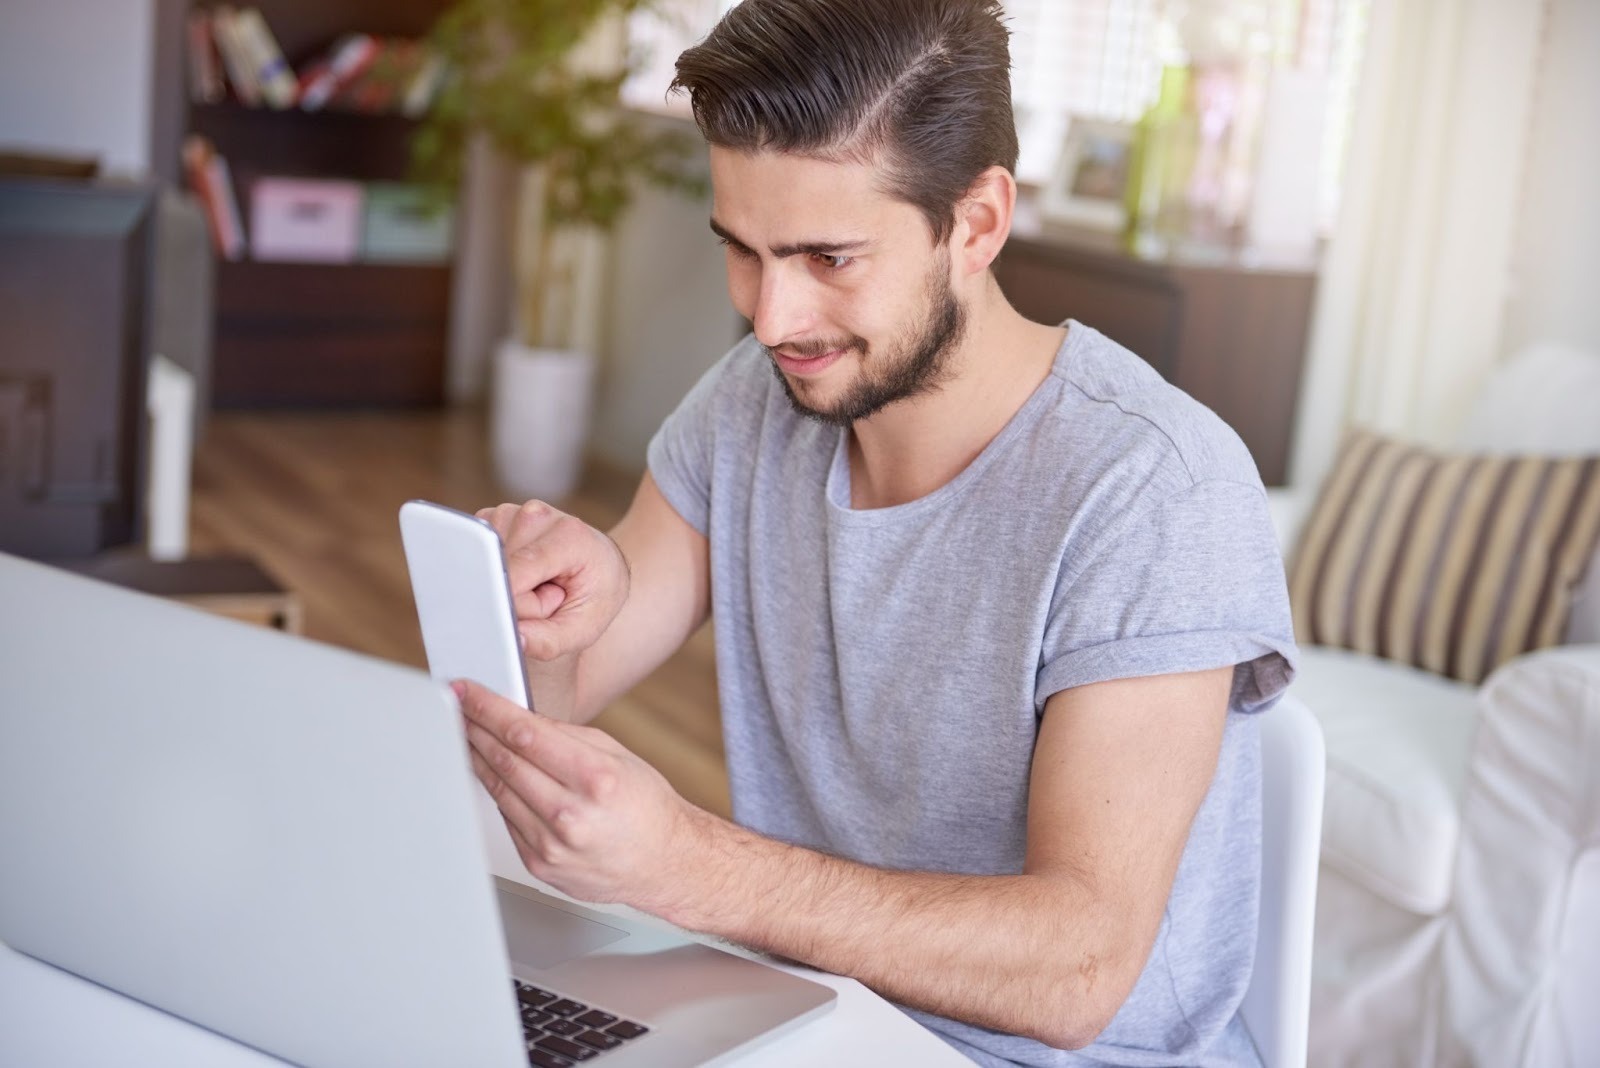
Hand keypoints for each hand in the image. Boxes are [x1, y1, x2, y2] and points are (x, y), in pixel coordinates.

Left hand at [453, 678, 704, 910]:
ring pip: (499, 790)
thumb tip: (520, 718)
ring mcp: (552, 844)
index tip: (467, 693)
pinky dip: (499, 795)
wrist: (663, 863)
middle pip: (505, 761)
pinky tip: (495, 777)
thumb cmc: (646, 807)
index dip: (488, 709)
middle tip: (457, 710)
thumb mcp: (616, 756)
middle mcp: (570, 813)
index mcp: (595, 778)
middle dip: (475, 729)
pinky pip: (507, 820)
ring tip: (467, 738)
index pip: (525, 734)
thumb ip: (566, 736)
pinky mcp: (540, 864)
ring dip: (478, 760)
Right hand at [476, 500, 629, 660]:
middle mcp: (535, 515)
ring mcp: (511, 513)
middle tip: (549, 595)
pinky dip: (497, 572)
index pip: (516, 577)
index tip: (550, 607)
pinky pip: (477, 558)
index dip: (524, 606)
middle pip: (499, 572)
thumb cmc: (595, 595)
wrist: (602, 565)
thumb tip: (511, 639)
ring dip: (508, 585)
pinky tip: (523, 572)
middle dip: (518, 598)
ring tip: (539, 583)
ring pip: (484, 565)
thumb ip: (547, 641)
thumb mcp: (584, 629)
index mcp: (567, 534)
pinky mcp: (493, 520)